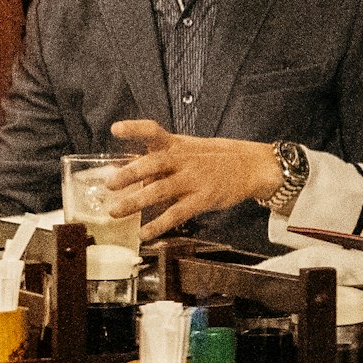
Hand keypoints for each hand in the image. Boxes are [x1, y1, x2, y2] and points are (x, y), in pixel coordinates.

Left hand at [108, 120, 281, 238]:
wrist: (252, 165)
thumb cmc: (215, 158)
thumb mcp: (189, 150)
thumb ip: (163, 161)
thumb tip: (133, 176)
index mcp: (177, 144)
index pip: (153, 130)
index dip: (134, 129)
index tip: (115, 129)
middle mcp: (183, 159)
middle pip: (153, 163)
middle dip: (129, 173)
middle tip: (110, 184)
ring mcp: (194, 179)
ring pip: (160, 190)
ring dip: (136, 202)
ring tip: (116, 211)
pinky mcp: (203, 198)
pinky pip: (177, 213)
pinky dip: (158, 224)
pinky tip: (144, 233)